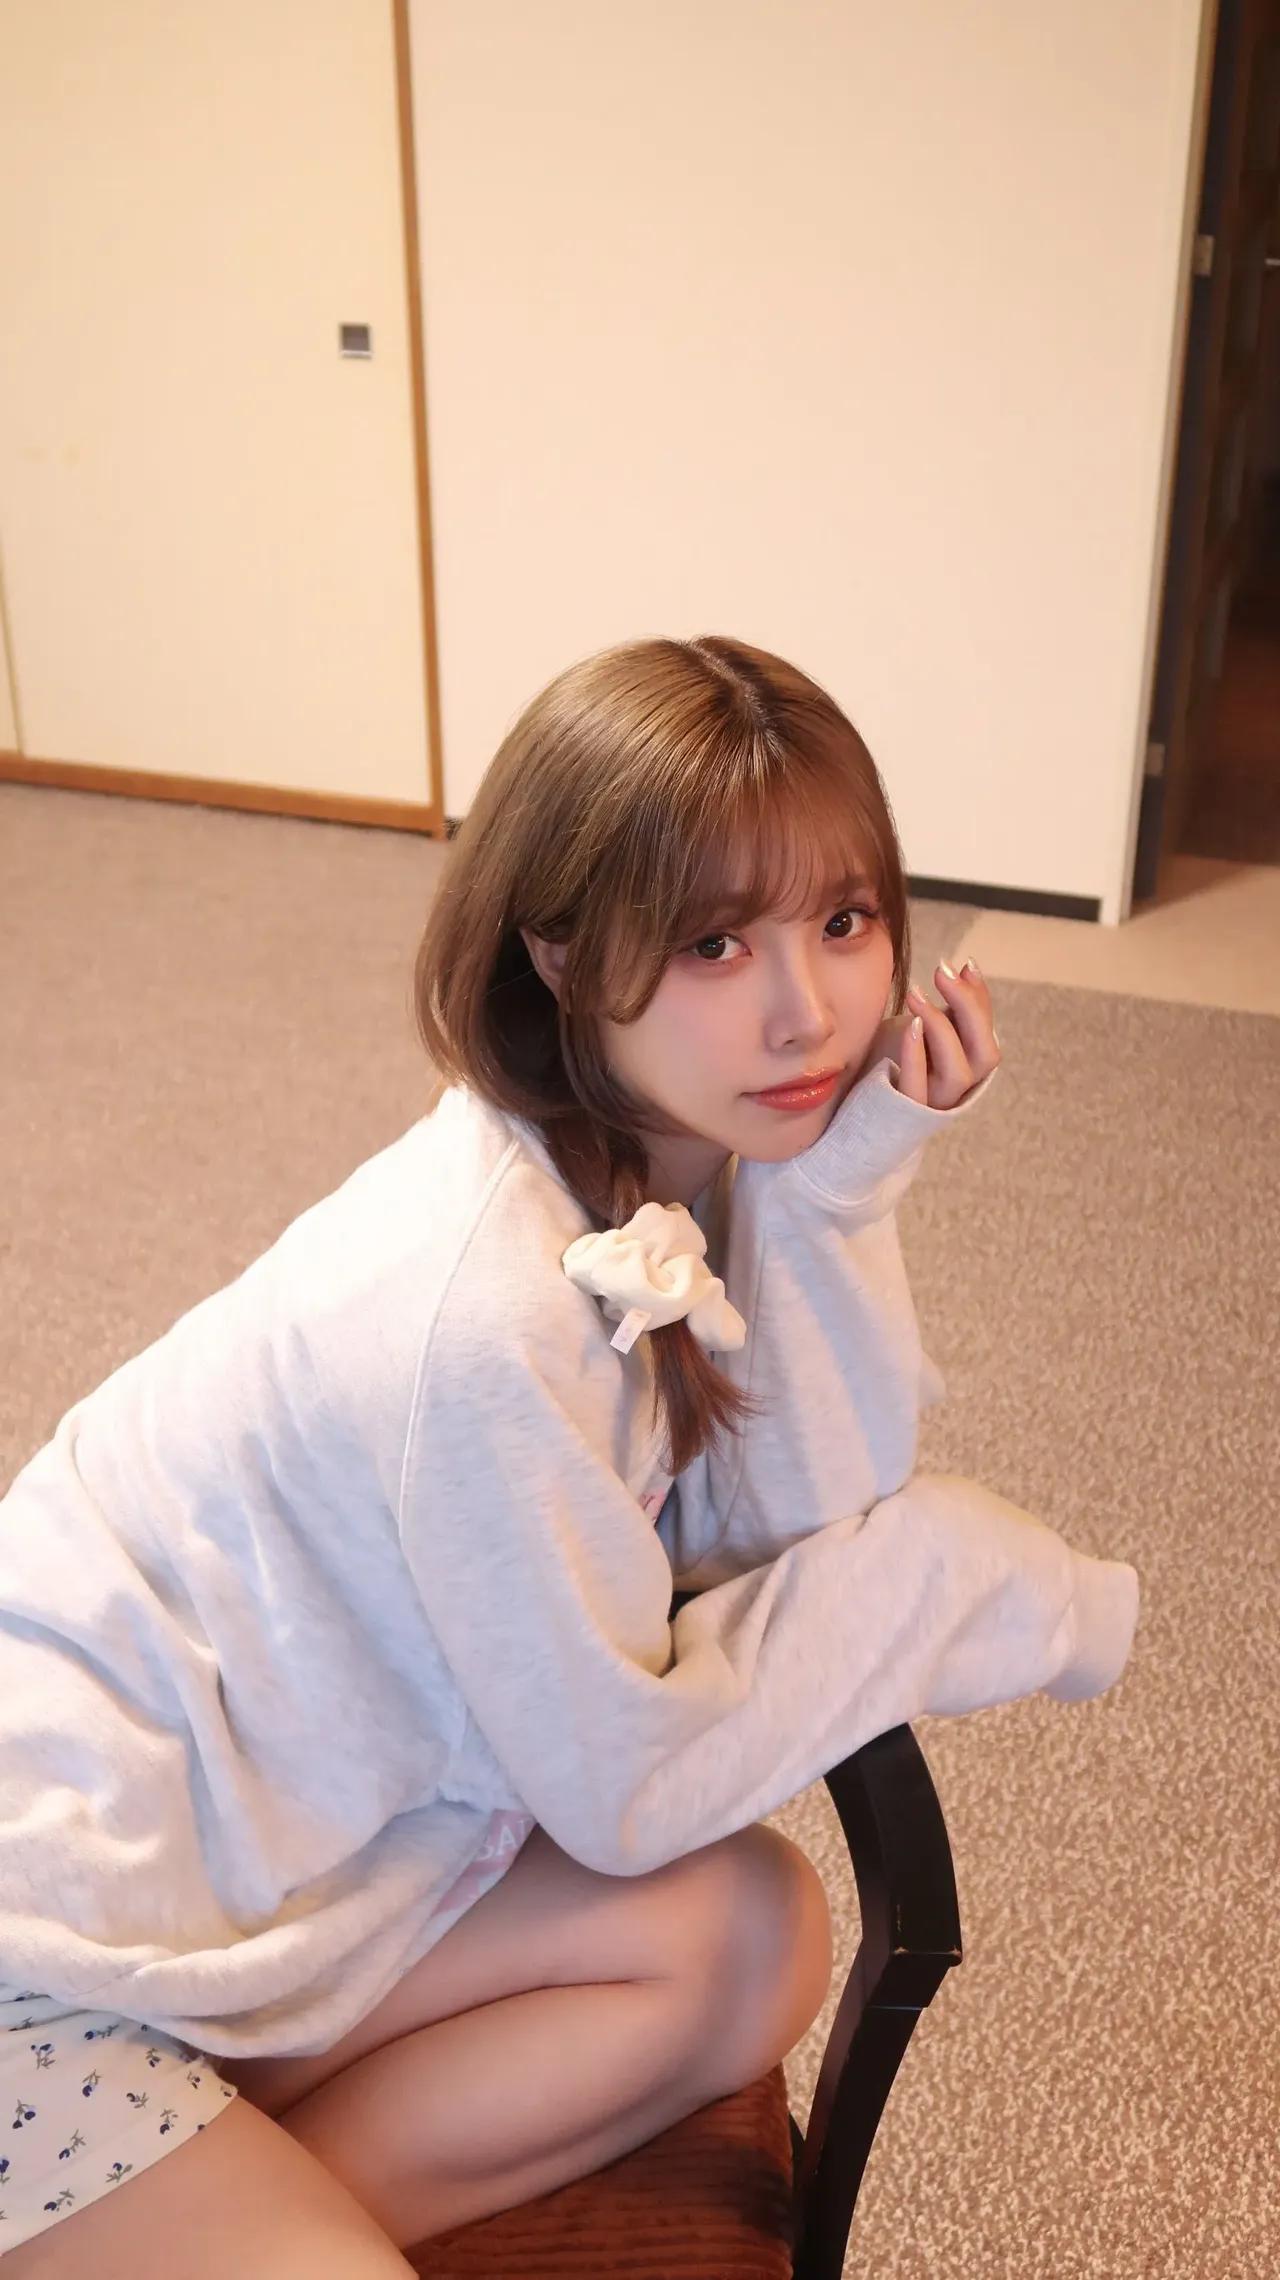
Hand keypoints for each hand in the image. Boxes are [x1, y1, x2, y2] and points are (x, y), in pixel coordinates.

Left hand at [861, 960, 1000, 1109]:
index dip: (981, 1000)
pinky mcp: (906, 1107)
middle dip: (969, 1008)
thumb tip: (965, 968)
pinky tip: (911, 1024)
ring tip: (916, 993)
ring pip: (957, 1073)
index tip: (966, 965)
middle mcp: (960, 1086)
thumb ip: (952, 1003)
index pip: (987, 1033)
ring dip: (941, 1028)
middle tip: (942, 972)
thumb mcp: (929, 1022)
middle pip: (985, 1055)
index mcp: (969, 1063)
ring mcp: (935, 1100)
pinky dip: (917, 1054)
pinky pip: (916, 1086)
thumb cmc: (899, 1049)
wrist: (863, 1084)